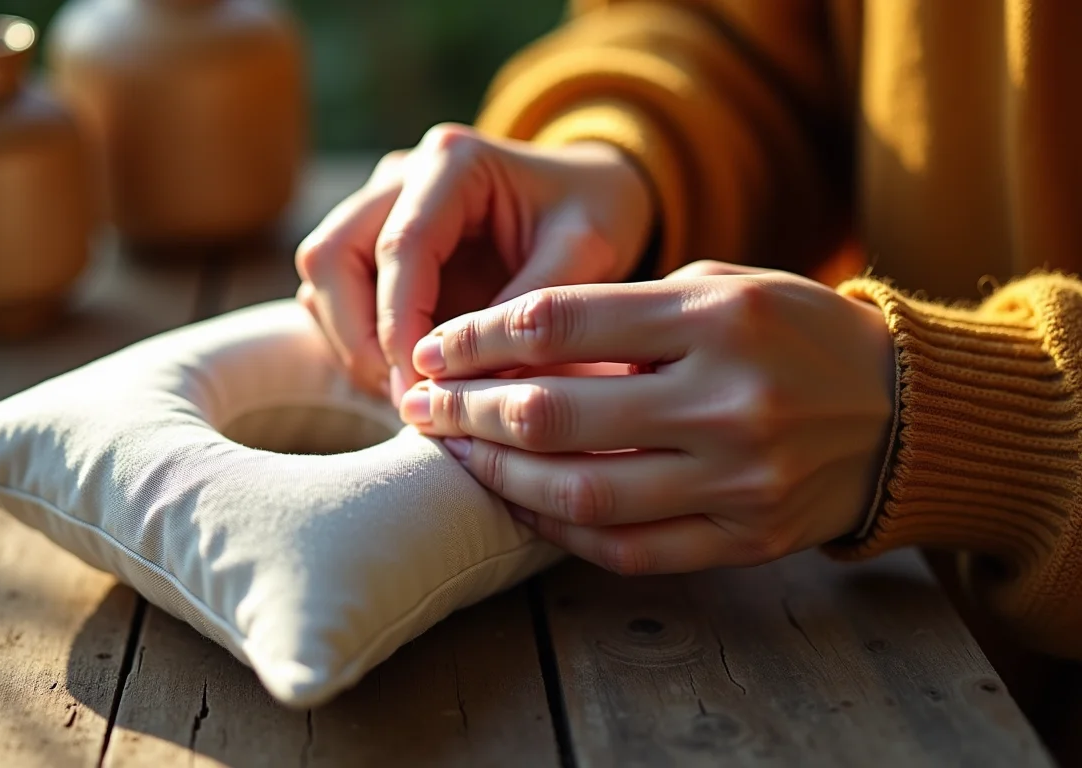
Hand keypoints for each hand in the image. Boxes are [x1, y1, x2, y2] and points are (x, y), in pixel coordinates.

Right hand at [294, 123, 653, 403]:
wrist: (590, 193)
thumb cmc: (594, 214)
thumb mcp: (587, 252)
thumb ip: (531, 308)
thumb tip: (474, 382)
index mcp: (452, 161)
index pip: (398, 246)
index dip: (398, 323)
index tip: (420, 384)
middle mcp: (400, 175)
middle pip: (331, 255)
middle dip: (357, 336)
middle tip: (405, 396)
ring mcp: (377, 205)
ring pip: (322, 276)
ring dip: (352, 342)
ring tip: (411, 393)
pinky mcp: (371, 242)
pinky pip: (334, 295)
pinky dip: (357, 341)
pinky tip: (408, 376)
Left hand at [397, 261, 895, 573]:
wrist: (904, 410)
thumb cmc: (795, 331)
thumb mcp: (721, 288)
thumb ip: (625, 313)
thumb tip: (510, 350)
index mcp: (718, 318)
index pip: (559, 322)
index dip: (477, 337)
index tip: (431, 348)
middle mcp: (726, 400)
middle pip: (554, 412)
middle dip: (466, 409)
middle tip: (419, 405)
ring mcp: (738, 479)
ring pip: (580, 491)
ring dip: (498, 475)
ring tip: (456, 454)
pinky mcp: (746, 537)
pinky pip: (628, 549)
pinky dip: (560, 531)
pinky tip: (521, 504)